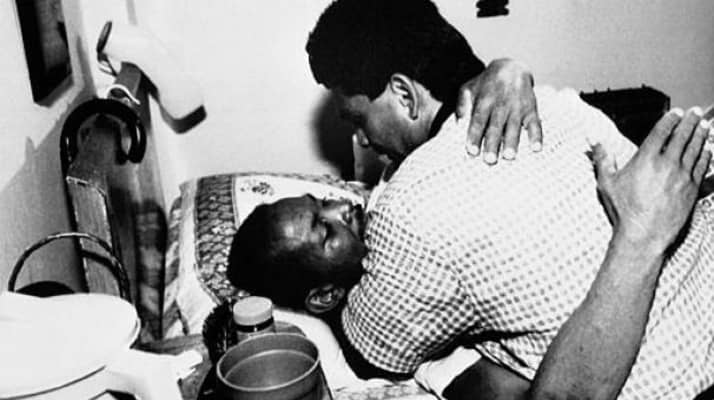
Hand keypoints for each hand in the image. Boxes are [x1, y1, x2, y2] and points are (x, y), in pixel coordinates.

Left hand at [455, 58, 541, 163]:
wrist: (512, 67)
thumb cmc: (486, 84)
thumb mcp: (468, 89)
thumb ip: (462, 106)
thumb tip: (457, 126)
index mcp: (484, 100)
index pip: (478, 120)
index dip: (475, 135)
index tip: (471, 151)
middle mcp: (501, 104)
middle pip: (496, 126)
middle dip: (493, 143)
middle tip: (489, 160)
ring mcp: (517, 107)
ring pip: (514, 126)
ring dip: (512, 142)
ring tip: (509, 156)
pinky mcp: (531, 109)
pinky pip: (535, 123)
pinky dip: (537, 136)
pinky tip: (536, 148)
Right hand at [592, 107, 711, 250]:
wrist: (643, 234)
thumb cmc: (624, 210)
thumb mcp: (606, 183)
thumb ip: (603, 160)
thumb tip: (598, 145)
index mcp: (645, 159)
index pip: (662, 132)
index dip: (670, 119)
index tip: (677, 112)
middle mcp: (666, 164)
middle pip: (682, 136)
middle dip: (690, 122)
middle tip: (696, 112)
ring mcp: (682, 176)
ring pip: (695, 149)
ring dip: (701, 134)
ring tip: (705, 125)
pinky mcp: (692, 189)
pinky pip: (702, 166)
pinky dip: (706, 155)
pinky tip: (708, 149)